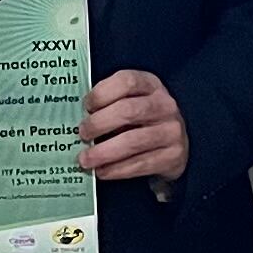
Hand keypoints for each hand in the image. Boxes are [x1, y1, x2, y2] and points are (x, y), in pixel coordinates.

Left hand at [77, 69, 188, 184]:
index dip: (102, 93)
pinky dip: (116, 169)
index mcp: (151, 85)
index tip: (86, 107)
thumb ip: (109, 104)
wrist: (175, 145)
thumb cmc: (141, 121)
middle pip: (128, 111)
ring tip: (86, 159)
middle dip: (99, 124)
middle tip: (82, 134)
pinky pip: (140, 164)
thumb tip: (76, 120)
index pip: (127, 81)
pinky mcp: (174, 157)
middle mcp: (165, 105)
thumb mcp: (131, 102)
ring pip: (132, 141)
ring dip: (104, 152)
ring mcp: (171, 131)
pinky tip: (102, 171)